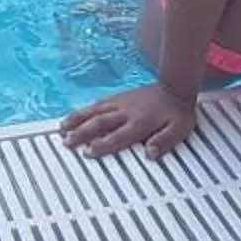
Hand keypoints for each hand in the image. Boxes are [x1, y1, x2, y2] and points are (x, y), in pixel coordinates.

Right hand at [61, 82, 198, 159]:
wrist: (176, 86)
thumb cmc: (177, 112)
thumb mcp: (178, 130)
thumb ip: (164, 141)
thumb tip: (150, 153)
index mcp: (139, 123)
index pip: (117, 136)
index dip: (102, 145)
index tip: (87, 152)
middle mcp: (126, 112)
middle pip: (99, 122)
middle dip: (81, 132)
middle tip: (66, 141)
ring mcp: (120, 103)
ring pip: (94, 111)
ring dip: (77, 119)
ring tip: (62, 128)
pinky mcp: (118, 98)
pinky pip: (97, 104)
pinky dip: (84, 110)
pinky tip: (75, 116)